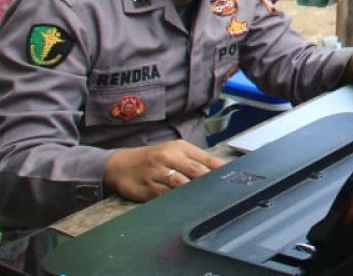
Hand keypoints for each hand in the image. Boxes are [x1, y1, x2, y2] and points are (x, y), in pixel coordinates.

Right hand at [103, 140, 224, 201]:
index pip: (205, 158)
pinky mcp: (148, 189)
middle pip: (196, 172)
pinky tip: (186, 206)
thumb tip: (218, 170)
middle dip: (209, 182)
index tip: (232, 177)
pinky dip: (177, 202)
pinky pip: (167, 197)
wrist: (120, 165)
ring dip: (195, 194)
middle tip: (222, 192)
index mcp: (178, 148)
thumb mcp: (172, 151)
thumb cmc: (152, 157)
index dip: (220, 169)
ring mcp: (157, 174)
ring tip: (207, 200)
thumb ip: (194, 159)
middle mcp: (168, 158)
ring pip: (182, 185)